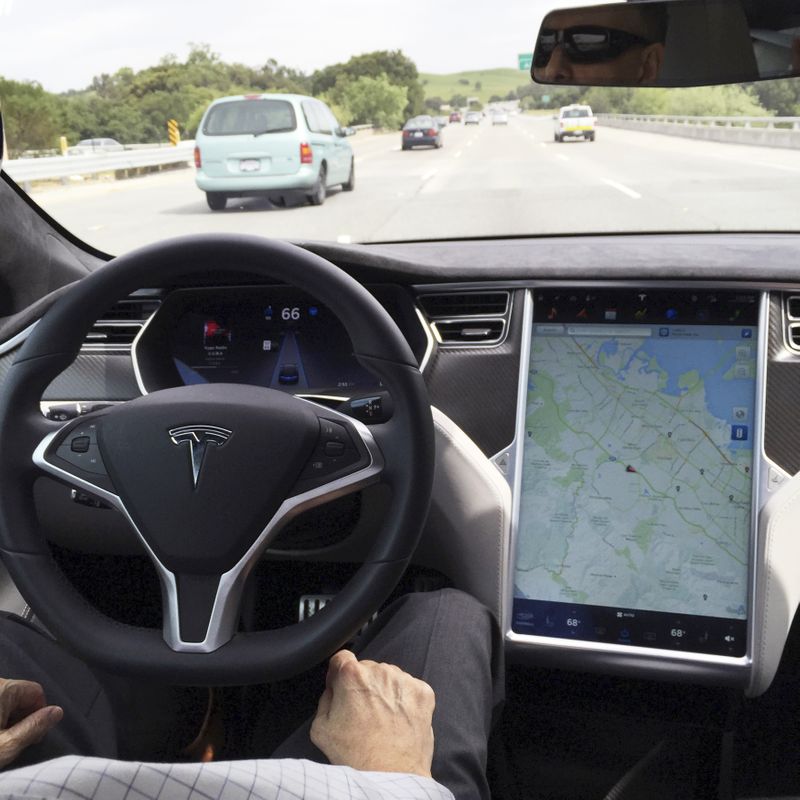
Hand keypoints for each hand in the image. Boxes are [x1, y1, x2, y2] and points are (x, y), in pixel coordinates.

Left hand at [0, 678, 62, 768]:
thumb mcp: (7, 745)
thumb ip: (34, 727)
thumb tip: (58, 712)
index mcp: (3, 688)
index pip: (36, 692)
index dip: (40, 714)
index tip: (33, 735)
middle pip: (21, 696)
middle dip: (24, 717)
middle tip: (17, 740)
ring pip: (7, 700)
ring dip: (9, 718)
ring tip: (3, 739)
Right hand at [310, 650, 434, 777]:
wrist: (390, 776)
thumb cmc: (356, 756)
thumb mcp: (320, 727)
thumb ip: (325, 698)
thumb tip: (333, 688)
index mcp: (352, 675)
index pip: (342, 658)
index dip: (338, 674)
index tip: (341, 687)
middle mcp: (380, 671)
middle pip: (367, 669)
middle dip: (363, 685)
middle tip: (362, 712)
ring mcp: (404, 681)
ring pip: (389, 677)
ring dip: (385, 691)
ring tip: (382, 720)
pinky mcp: (423, 693)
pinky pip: (409, 688)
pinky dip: (404, 701)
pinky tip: (398, 720)